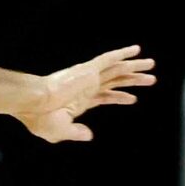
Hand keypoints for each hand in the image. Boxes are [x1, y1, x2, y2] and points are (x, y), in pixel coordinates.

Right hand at [22, 45, 154, 142]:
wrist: (33, 103)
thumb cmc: (40, 118)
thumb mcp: (59, 131)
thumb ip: (76, 133)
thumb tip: (89, 134)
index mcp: (78, 101)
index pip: (103, 96)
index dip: (119, 97)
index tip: (132, 98)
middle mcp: (85, 87)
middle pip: (114, 81)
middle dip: (132, 80)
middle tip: (150, 79)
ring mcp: (87, 77)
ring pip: (116, 69)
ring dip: (134, 67)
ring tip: (151, 65)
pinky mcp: (87, 70)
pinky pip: (108, 59)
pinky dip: (122, 54)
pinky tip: (136, 51)